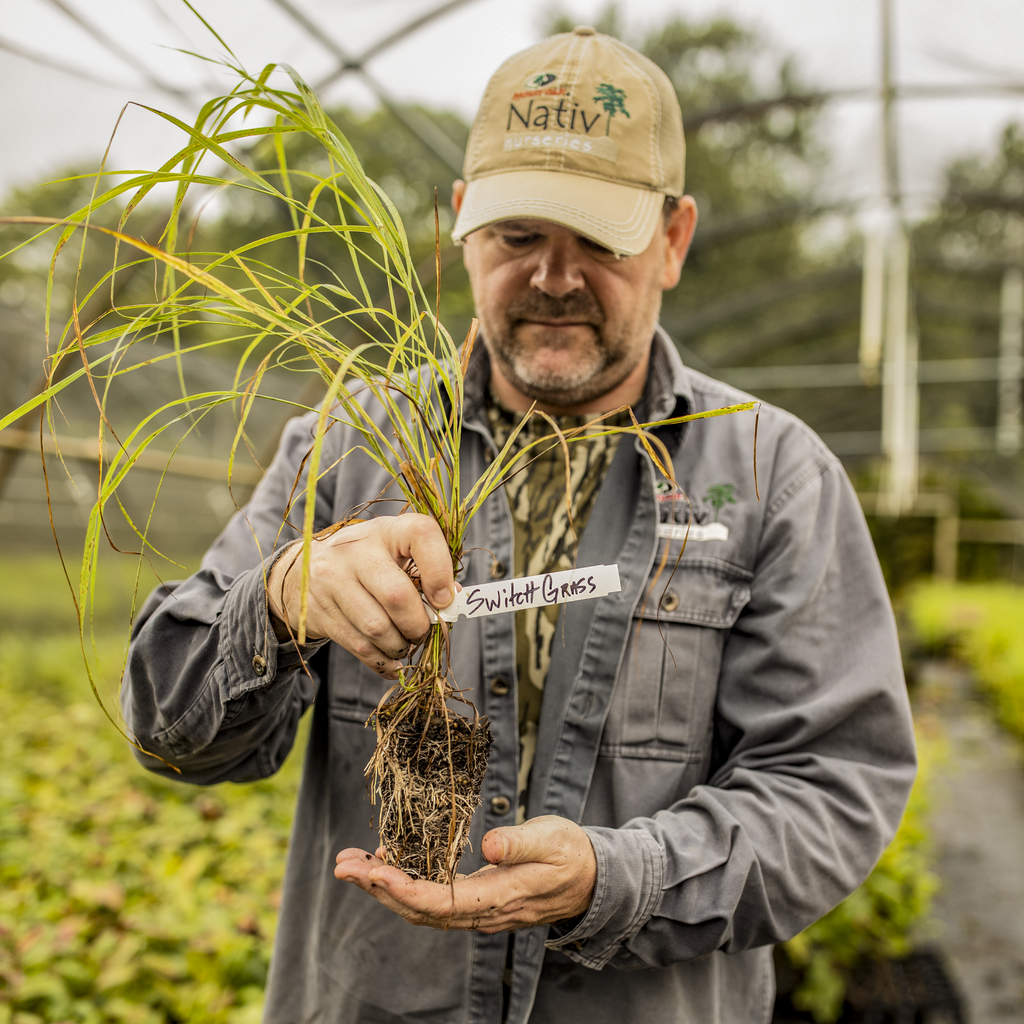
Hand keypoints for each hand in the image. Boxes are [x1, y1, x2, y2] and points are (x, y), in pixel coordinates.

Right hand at [267, 514, 453, 677]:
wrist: (304, 570)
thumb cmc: (366, 561)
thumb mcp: (395, 552)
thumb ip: (425, 570)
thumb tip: (454, 601)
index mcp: (385, 530)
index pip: (422, 535)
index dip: (440, 571)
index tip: (444, 599)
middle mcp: (355, 551)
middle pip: (397, 596)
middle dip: (418, 624)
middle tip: (423, 632)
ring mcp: (332, 581)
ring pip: (377, 628)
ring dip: (400, 646)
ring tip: (405, 644)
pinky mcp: (320, 612)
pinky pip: (360, 647)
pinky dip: (383, 661)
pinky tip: (391, 659)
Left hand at [333, 816, 596, 932]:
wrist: (592, 879)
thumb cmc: (572, 854)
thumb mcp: (553, 839)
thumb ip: (521, 842)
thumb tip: (491, 846)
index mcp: (500, 898)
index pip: (442, 903)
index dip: (405, 891)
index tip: (375, 873)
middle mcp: (482, 912)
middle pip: (420, 910)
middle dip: (378, 888)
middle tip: (343, 866)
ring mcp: (477, 911)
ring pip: (420, 908)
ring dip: (383, 888)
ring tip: (350, 865)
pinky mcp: (474, 901)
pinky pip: (430, 900)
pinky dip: (402, 884)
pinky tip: (385, 866)